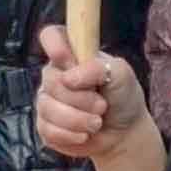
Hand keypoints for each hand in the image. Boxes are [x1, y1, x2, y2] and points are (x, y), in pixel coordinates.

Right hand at [29, 24, 167, 170]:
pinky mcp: (45, 126)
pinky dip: (70, 135)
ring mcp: (47, 100)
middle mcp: (55, 76)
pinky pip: (47, 129)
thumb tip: (69, 78)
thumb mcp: (121, 75)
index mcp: (72, 56)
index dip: (54, 44)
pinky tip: (84, 134)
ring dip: (78, 119)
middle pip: (50, 80)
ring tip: (97, 122)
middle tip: (102, 105)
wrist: (125, 133)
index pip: (51, 36)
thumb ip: (97, 68)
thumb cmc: (123, 98)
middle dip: (79, 98)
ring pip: (47, 108)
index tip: (67, 60)